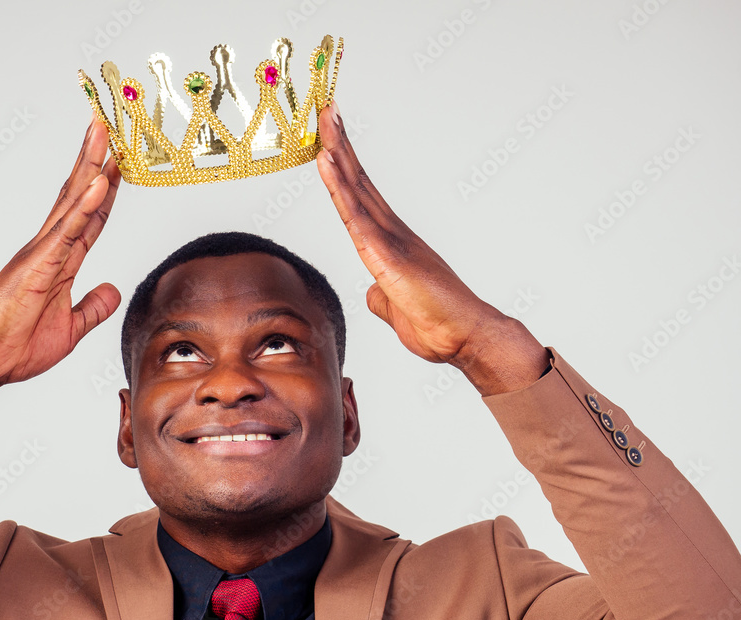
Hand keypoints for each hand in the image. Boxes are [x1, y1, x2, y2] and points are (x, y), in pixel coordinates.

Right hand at [0, 117, 121, 434]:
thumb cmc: (18, 346)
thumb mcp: (72, 327)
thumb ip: (93, 307)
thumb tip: (113, 289)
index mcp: (58, 261)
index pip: (89, 218)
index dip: (105, 191)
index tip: (119, 163)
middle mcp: (49, 249)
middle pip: (78, 198)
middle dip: (94, 162)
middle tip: (108, 127)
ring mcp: (41, 254)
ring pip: (71, 203)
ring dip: (89, 168)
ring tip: (103, 136)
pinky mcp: (36, 267)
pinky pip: (66, 233)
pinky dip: (84, 207)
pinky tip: (98, 184)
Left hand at [315, 102, 547, 394]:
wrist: (464, 338)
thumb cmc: (438, 325)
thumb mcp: (396, 308)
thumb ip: (382, 296)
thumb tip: (374, 292)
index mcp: (391, 243)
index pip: (360, 196)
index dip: (344, 166)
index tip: (329, 137)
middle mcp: (393, 232)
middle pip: (358, 180)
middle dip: (339, 144)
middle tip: (325, 109)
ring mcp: (391, 239)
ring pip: (356, 188)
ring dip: (337, 152)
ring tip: (325, 120)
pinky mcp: (388, 255)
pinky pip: (355, 214)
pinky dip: (339, 186)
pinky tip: (326, 162)